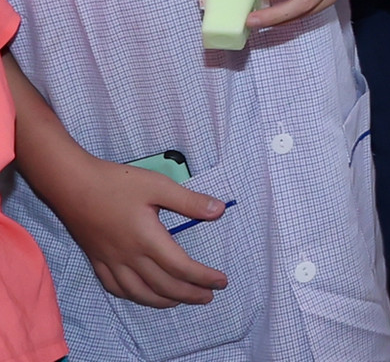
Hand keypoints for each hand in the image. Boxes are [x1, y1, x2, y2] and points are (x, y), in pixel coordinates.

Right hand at [38, 153, 228, 307]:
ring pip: (139, 293)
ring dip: (163, 301)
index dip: (203, 277)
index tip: (222, 281)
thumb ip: (189, 201)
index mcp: (148, 240)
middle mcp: (129, 257)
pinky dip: (134, 296)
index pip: (182, 268)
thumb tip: (220, 210)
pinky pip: (116, 288)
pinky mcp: (97, 260)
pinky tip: (142, 295)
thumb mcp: (159, 186)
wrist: (71, 185)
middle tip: (208, 297)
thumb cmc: (116, 182)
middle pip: (164, 286)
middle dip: (189, 294)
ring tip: (180, 302)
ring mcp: (111, 261)